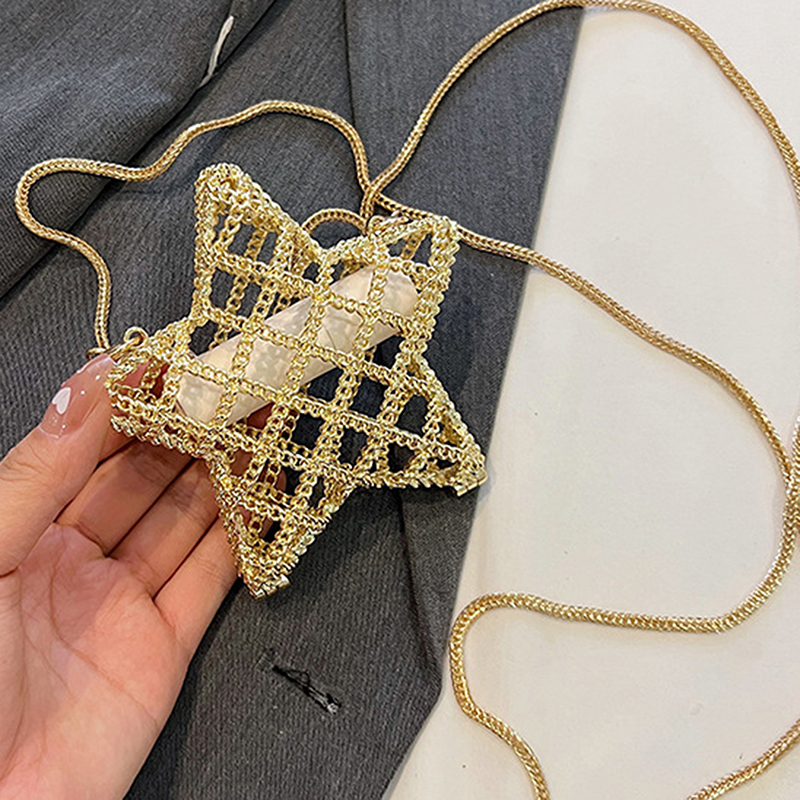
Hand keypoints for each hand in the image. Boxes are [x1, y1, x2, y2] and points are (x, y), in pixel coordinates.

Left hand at [0, 356, 236, 799]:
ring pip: (187, 518)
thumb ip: (34, 477)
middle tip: (235, 386)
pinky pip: (212, 578)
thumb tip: (85, 389)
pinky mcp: (163, 648)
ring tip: (262, 424)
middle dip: (191, 428)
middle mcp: (71, 558)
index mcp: (16, 529)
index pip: (87, 444)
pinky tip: (265, 495)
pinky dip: (244, 535)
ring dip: (225, 471)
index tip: (175, 358)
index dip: (132, 398)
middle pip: (146, 474)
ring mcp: (121, 602)